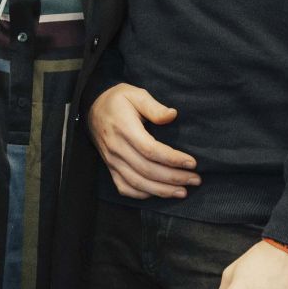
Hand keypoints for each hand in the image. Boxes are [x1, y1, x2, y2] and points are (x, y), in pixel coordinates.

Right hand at [88, 83, 199, 198]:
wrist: (92, 108)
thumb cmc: (118, 100)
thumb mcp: (135, 94)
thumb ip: (154, 106)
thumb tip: (172, 115)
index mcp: (124, 128)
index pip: (150, 150)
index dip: (172, 159)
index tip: (192, 162)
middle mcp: (116, 148)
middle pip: (147, 170)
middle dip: (174, 178)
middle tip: (195, 179)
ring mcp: (112, 160)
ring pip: (138, 183)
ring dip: (162, 191)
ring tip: (183, 192)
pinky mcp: (110, 168)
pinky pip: (125, 188)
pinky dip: (143, 195)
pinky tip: (159, 193)